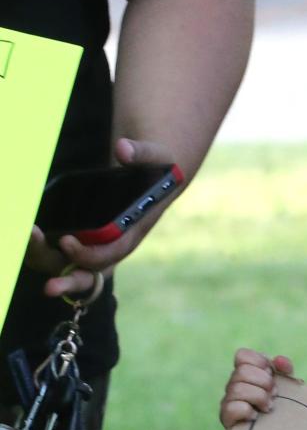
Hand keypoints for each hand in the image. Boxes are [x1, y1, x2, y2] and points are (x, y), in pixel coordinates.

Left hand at [24, 137, 182, 300]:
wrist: (153, 177)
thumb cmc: (158, 169)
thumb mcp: (158, 158)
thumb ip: (142, 153)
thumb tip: (122, 150)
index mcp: (132, 234)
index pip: (110, 254)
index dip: (89, 254)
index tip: (67, 241)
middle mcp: (113, 247)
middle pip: (88, 272)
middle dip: (66, 278)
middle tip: (46, 280)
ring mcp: (97, 245)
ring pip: (70, 267)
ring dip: (47, 264)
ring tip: (25, 246)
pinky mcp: (84, 238)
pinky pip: (62, 254)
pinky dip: (43, 250)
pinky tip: (25, 238)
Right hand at [220, 349, 295, 429]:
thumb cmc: (277, 409)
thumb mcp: (285, 387)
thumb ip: (284, 370)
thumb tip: (280, 361)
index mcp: (244, 373)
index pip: (242, 355)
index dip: (259, 361)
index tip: (271, 374)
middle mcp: (233, 384)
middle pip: (243, 371)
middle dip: (264, 382)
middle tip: (274, 395)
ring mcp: (227, 400)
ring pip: (238, 389)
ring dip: (259, 397)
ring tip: (268, 407)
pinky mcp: (226, 417)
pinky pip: (232, 407)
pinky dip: (247, 411)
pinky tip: (256, 416)